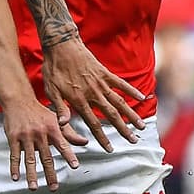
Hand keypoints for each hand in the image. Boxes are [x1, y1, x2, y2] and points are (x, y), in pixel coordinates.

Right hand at [2, 97, 85, 190]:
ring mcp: (26, 136)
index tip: (74, 165)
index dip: (69, 155)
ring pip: (29, 159)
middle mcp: (40, 133)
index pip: (63, 144)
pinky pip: (14, 155)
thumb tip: (84, 142)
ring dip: (31, 174)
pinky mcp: (13, 138)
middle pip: (46, 157)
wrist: (19, 100)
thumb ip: (70, 133)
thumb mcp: (56, 120)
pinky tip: (16, 176)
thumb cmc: (39, 111)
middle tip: (54, 186)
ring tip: (34, 187)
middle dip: (50, 173)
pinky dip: (15, 167)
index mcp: (52, 128)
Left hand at [41, 36, 144, 151]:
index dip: (102, 137)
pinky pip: (121, 83)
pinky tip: (142, 97)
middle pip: (111, 115)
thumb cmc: (54, 68)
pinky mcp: (104, 72)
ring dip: (131, 114)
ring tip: (141, 126)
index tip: (110, 149)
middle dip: (123, 129)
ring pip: (119, 101)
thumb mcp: (50, 90)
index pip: (93, 123)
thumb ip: (59, 108)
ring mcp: (100, 82)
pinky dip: (132, 91)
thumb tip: (62, 125)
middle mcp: (93, 93)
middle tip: (134, 141)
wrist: (61, 45)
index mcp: (79, 100)